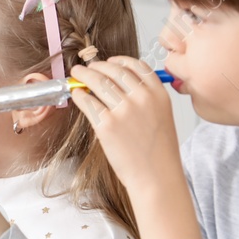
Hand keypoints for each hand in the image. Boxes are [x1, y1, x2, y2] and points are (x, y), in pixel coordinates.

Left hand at [70, 56, 200, 238]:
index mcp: (158, 94)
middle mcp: (142, 98)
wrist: (156, 177)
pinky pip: (87, 102)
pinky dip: (79, 95)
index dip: (119, 61)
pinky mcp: (106, 124)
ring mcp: (123, 110)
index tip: (109, 62)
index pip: (137, 66)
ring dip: (84, 75)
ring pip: (98, 82)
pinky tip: (77, 95)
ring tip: (76, 74)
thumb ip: (146, 98)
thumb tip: (117, 84)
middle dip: (96, 66)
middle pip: (114, 70)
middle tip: (86, 67)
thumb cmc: (158, 152)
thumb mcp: (161, 116)